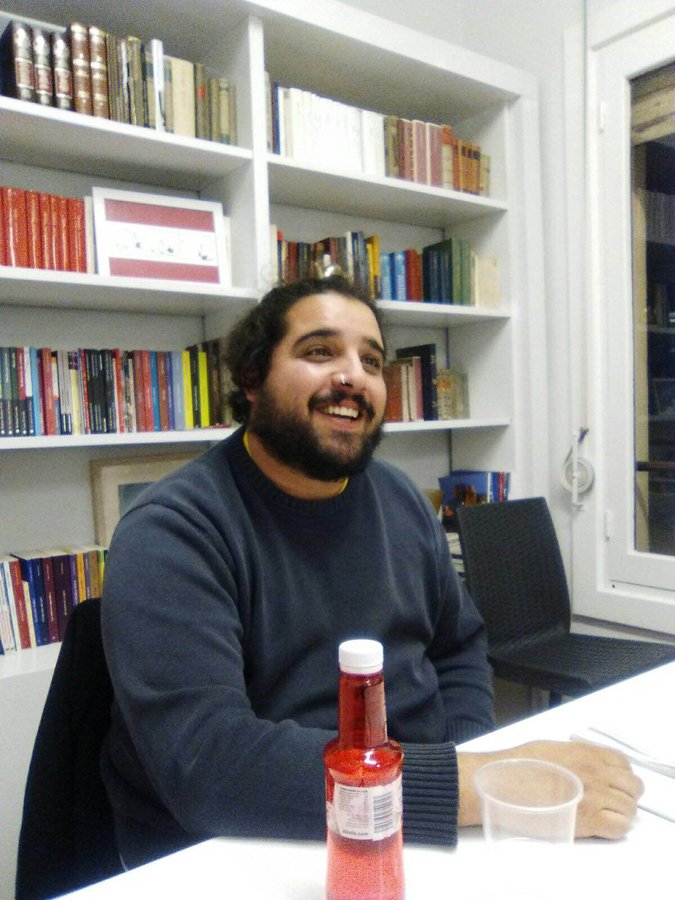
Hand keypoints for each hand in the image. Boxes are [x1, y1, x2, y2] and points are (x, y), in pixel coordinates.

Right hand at [458, 740, 643, 838]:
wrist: (501, 784)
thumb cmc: (517, 766)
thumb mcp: (549, 748)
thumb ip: (575, 755)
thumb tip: (586, 765)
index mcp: (584, 753)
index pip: (622, 763)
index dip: (621, 774)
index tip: (612, 782)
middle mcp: (594, 772)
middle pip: (633, 786)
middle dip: (626, 794)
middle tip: (610, 801)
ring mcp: (594, 796)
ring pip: (629, 808)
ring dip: (621, 812)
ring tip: (603, 816)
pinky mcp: (588, 820)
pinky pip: (620, 827)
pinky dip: (615, 828)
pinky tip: (599, 826)